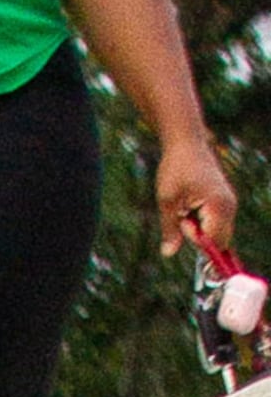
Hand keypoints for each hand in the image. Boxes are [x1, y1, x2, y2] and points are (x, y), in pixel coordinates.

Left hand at [159, 132, 239, 257]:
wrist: (186, 143)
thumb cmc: (176, 168)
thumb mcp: (167, 202)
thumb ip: (170, 230)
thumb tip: (168, 254)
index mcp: (219, 206)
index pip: (213, 242)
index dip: (194, 238)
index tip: (183, 220)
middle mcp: (229, 206)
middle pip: (219, 241)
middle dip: (199, 237)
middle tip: (184, 214)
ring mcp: (229, 204)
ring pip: (216, 234)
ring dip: (199, 229)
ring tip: (187, 207)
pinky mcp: (224, 203)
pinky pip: (215, 224)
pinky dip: (201, 222)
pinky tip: (191, 205)